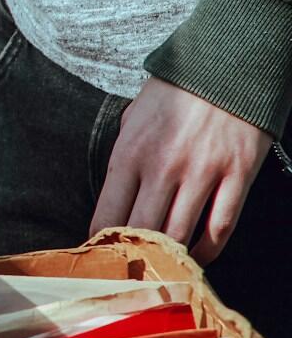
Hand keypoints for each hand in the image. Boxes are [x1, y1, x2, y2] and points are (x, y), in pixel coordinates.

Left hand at [90, 79, 271, 263]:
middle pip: (143, 231)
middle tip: (131, 272)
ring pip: (180, 235)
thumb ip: (125, 155)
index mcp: (130, 152)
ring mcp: (203, 173)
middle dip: (134, 257)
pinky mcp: (237, 176)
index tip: (101, 257)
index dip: (102, 243)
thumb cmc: (174, 92)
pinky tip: (197, 258)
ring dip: (170, 257)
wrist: (225, 65)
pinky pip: (220, 227)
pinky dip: (207, 250)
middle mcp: (163, 167)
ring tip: (163, 269)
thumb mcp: (134, 117)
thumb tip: (116, 194)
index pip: (108, 213)